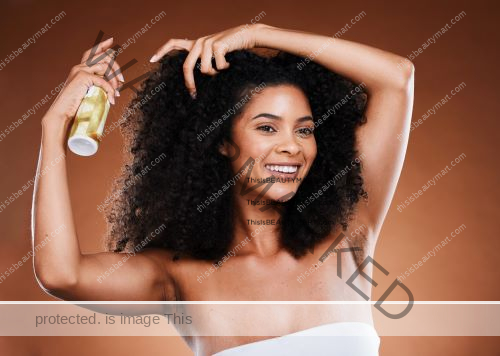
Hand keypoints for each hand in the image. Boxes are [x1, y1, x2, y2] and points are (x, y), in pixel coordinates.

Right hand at [43, 37, 123, 128]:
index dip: (102, 46)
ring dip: (115, 80)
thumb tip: (116, 86)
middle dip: (116, 66)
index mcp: (80, 69)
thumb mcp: (90, 93)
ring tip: (117, 93)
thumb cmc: (77, 106)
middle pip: (103, 56)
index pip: (92, 52)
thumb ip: (99, 86)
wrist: (63, 113)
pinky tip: (112, 99)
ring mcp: (80, 70)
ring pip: (105, 66)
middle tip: (122, 80)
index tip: (111, 41)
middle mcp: (79, 67)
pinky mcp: (82, 77)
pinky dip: (110, 90)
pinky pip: (103, 80)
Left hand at [150, 24, 264, 97]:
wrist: (246, 35)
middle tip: (193, 94)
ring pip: (204, 70)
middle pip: (187, 67)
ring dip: (214, 73)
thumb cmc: (231, 49)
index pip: (174, 43)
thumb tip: (196, 80)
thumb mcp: (214, 55)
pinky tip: (229, 63)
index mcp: (195, 44)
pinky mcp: (217, 45)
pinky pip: (218, 67)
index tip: (151, 59)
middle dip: (190, 82)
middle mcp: (198, 42)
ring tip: (223, 67)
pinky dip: (225, 68)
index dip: (162, 51)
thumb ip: (204, 62)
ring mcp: (207, 43)